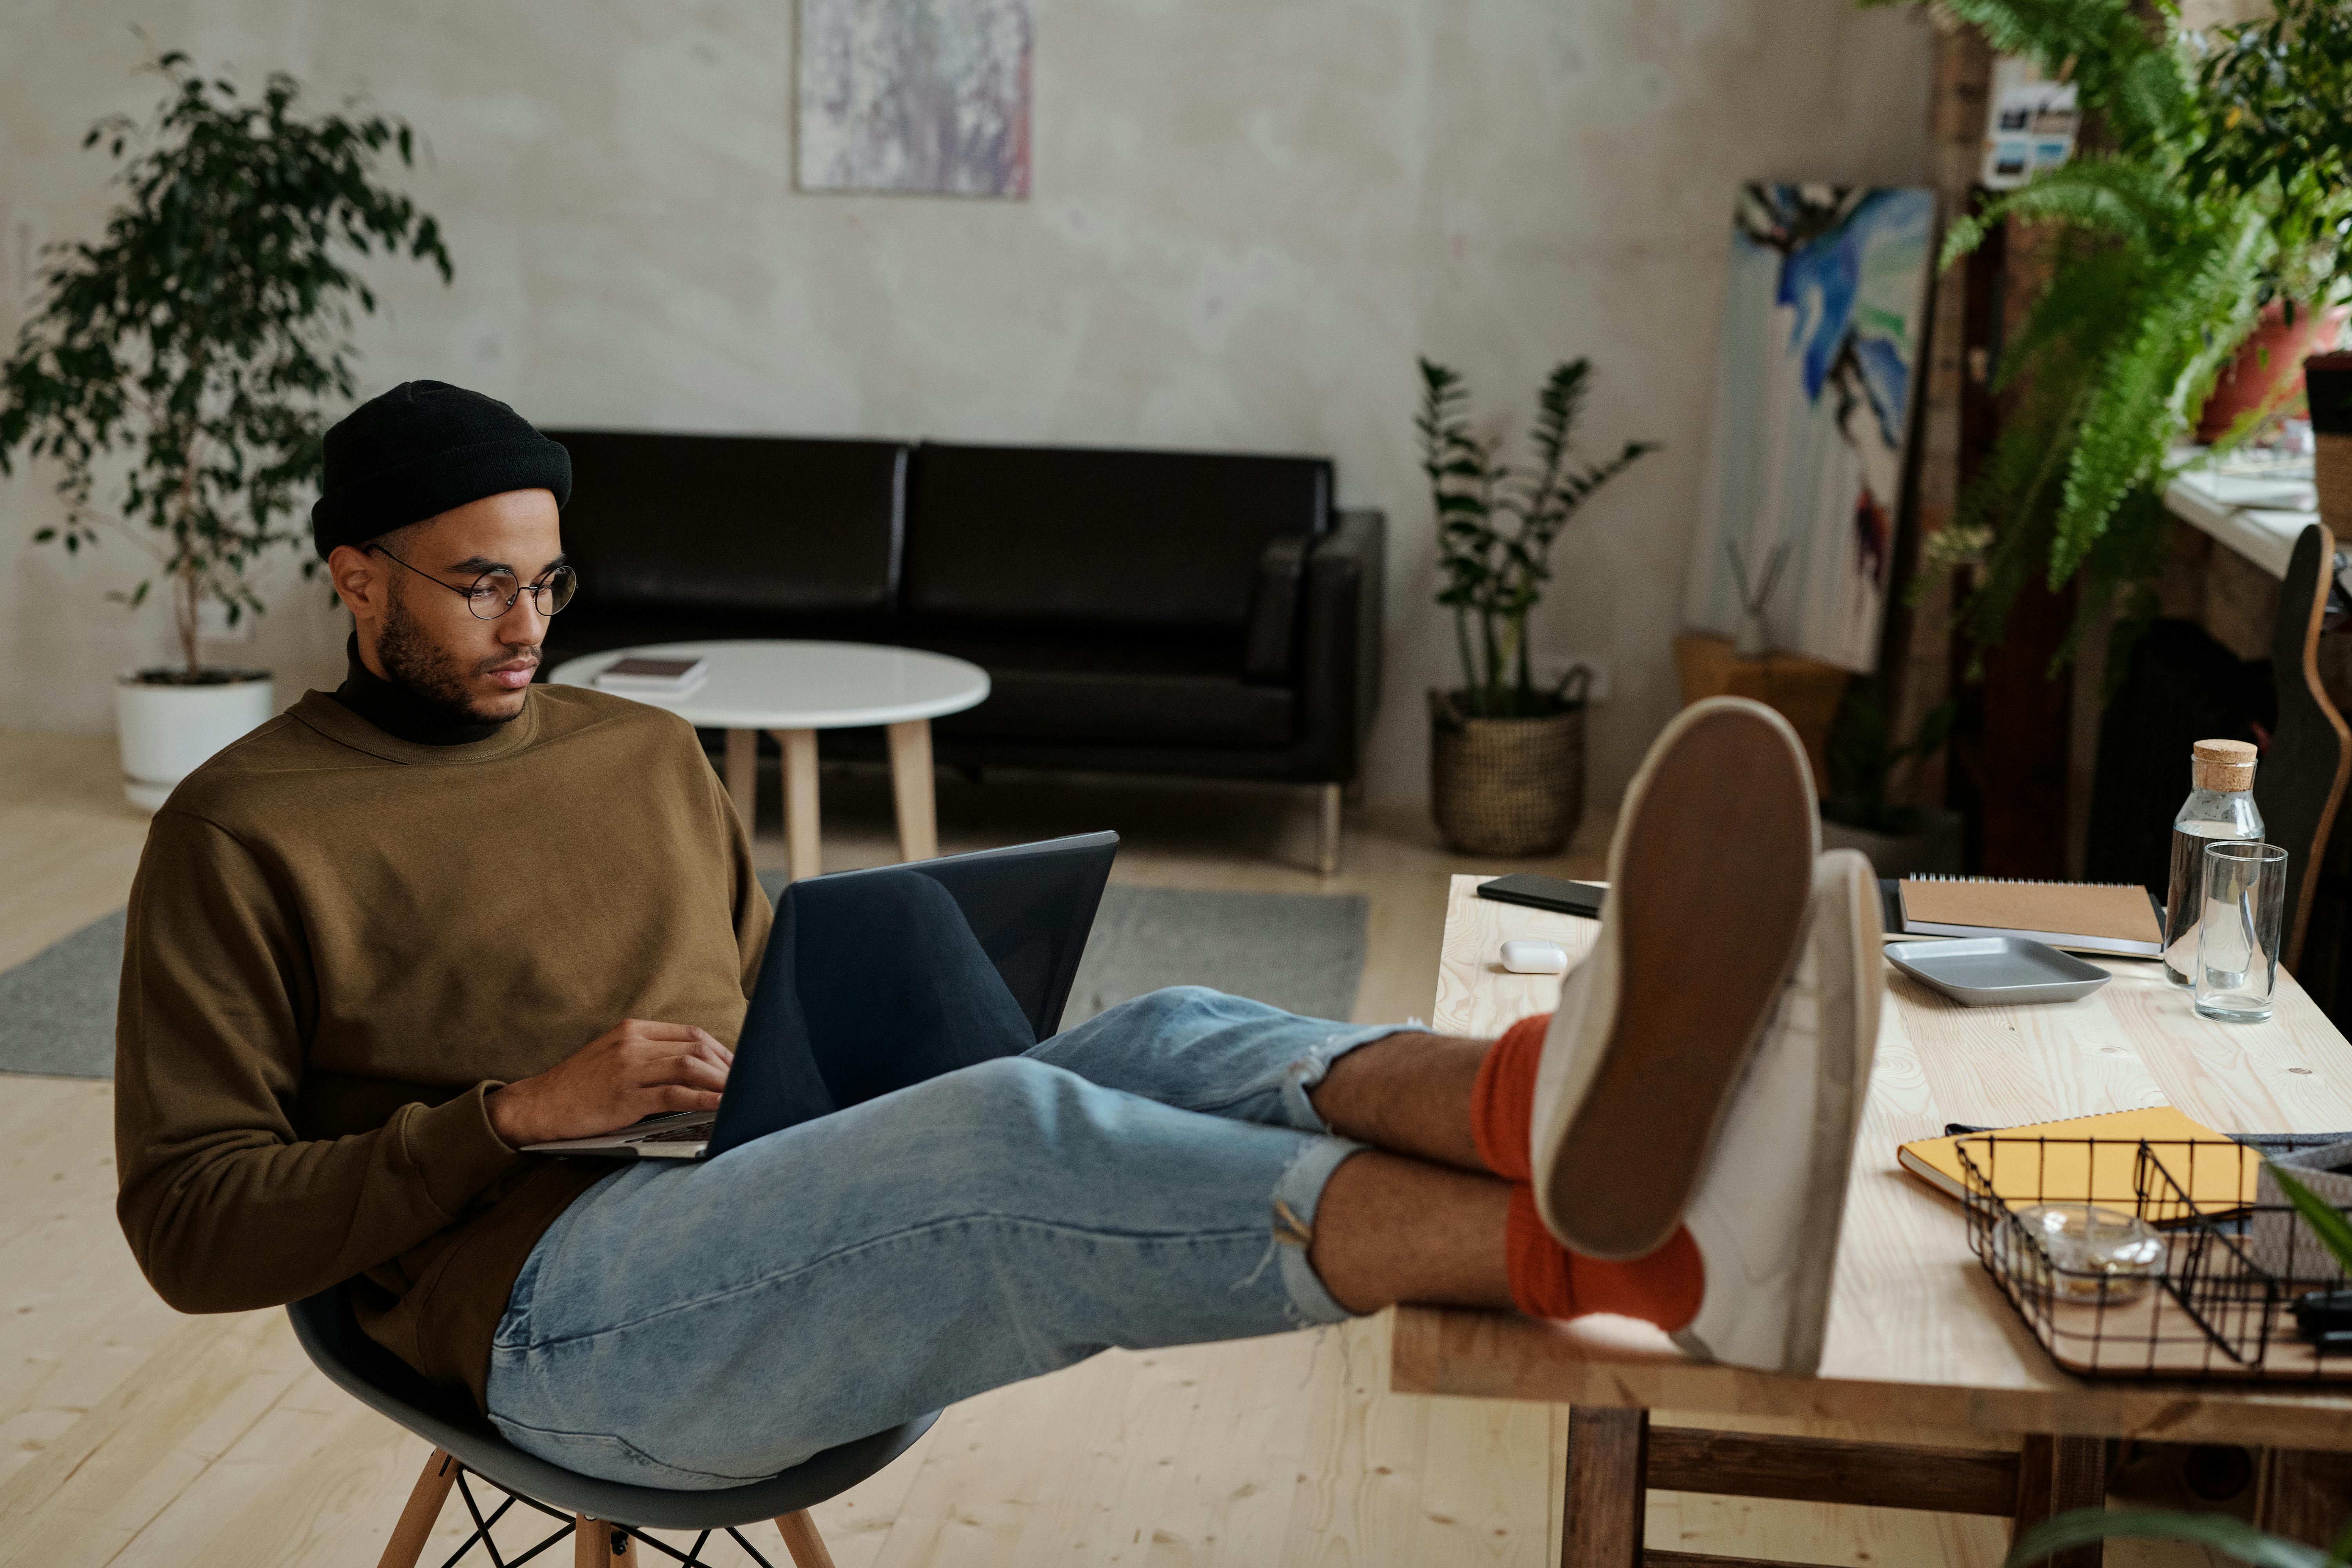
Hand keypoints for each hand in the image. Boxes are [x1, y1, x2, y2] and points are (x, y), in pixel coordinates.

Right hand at [487, 1020, 734, 1146]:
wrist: (539, 1105)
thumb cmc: (578, 1085)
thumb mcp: (613, 1056)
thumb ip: (648, 1054)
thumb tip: (692, 1065)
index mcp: (633, 1030)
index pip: (690, 1033)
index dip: (720, 1050)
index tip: (737, 1066)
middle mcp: (633, 1044)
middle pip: (695, 1047)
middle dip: (727, 1065)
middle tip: (746, 1082)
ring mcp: (629, 1069)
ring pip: (689, 1067)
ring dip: (721, 1081)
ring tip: (740, 1094)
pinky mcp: (625, 1096)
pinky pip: (674, 1094)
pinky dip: (703, 1099)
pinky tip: (720, 1106)